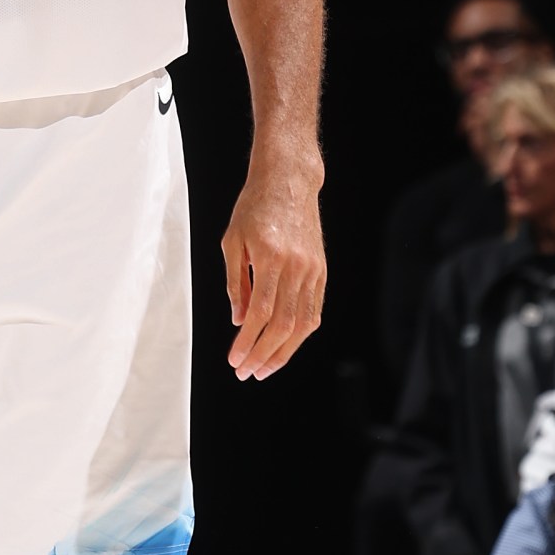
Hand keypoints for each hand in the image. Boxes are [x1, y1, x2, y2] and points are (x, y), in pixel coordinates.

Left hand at [222, 154, 325, 378]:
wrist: (288, 182)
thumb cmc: (253, 207)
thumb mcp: (232, 241)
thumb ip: (236, 283)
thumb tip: (238, 320)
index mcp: (271, 257)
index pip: (261, 312)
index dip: (248, 341)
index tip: (235, 360)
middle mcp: (297, 267)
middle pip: (284, 325)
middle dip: (264, 354)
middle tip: (246, 372)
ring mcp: (313, 270)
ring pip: (303, 323)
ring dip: (283, 351)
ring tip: (264, 368)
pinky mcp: (322, 272)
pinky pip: (314, 310)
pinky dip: (300, 334)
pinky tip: (285, 346)